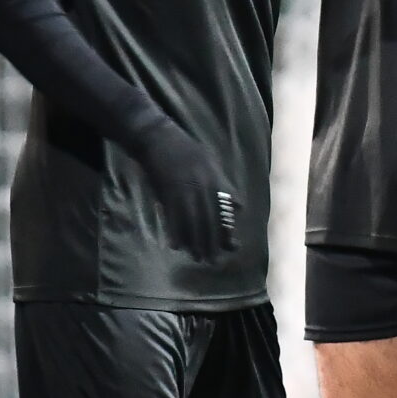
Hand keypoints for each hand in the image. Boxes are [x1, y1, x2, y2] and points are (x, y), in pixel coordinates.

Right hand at [135, 121, 239, 260]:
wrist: (157, 137)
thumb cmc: (184, 149)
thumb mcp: (211, 163)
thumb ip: (224, 185)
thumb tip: (238, 206)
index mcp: (214, 179)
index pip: (224, 211)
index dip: (227, 230)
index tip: (232, 246)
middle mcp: (201, 186)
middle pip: (209, 220)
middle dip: (212, 242)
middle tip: (214, 260)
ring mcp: (183, 190)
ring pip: (191, 222)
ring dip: (194, 242)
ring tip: (198, 257)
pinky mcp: (166, 192)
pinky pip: (172, 216)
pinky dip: (175, 232)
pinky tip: (177, 245)